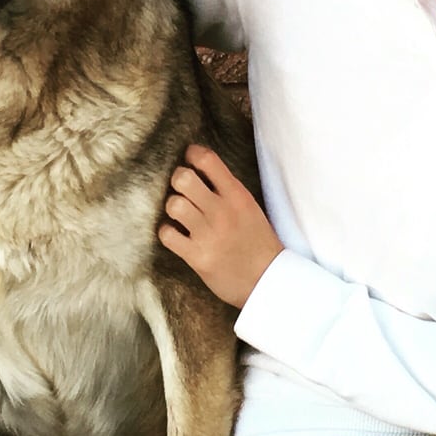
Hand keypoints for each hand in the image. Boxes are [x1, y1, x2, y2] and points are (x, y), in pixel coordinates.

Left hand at [158, 144, 282, 307]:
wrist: (268, 281)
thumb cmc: (258, 242)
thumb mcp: (250, 207)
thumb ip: (228, 189)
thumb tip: (201, 168)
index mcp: (237, 195)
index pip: (207, 160)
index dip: (192, 154)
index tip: (190, 159)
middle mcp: (222, 211)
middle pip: (183, 179)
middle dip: (178, 180)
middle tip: (183, 189)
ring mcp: (208, 235)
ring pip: (173, 205)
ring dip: (173, 208)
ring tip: (181, 215)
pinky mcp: (197, 257)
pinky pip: (167, 234)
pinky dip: (168, 233)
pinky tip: (177, 235)